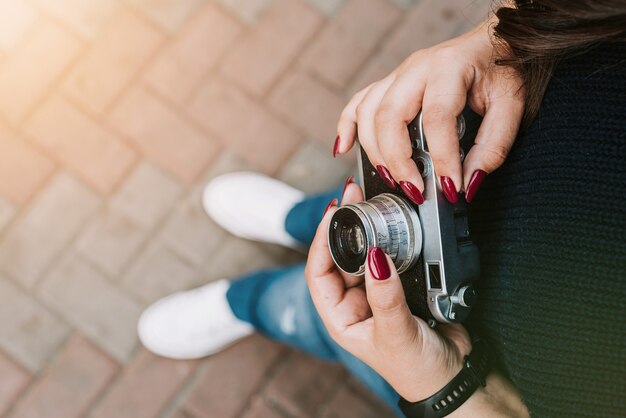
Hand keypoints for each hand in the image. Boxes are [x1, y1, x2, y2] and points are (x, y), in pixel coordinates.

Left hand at [305, 183, 528, 415]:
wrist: (453, 376)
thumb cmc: (416, 368)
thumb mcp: (396, 333)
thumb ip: (386, 297)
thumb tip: (374, 256)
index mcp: (340, 316)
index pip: (318, 271)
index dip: (320, 240)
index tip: (332, 212)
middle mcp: (353, 302)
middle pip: (339, 255)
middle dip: (343, 224)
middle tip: (352, 194)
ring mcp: (376, 292)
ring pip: (364, 252)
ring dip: (366, 227)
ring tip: (369, 199)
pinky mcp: (400, 284)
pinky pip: (390, 255)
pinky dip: (390, 237)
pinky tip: (393, 220)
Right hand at [334, 15, 523, 203]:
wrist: (494, 42)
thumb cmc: (501, 73)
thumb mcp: (511, 107)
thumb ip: (493, 147)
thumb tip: (468, 184)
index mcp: (449, 67)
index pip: (437, 117)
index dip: (442, 158)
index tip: (451, 188)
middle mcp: (417, 68)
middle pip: (390, 116)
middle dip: (397, 160)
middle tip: (414, 190)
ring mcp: (398, 75)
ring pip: (369, 113)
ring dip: (374, 151)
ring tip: (392, 179)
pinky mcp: (389, 84)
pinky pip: (357, 103)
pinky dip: (347, 127)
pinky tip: (343, 149)